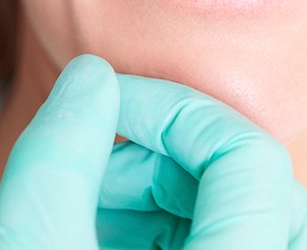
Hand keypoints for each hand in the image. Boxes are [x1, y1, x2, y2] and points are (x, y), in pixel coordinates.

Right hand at [0, 55, 306, 248]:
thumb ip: (58, 157)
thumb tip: (91, 76)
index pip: (248, 155)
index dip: (173, 109)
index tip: (106, 104)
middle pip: (244, 171)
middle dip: (160, 144)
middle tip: (93, 157)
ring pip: (237, 201)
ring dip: (162, 178)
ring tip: (94, 198)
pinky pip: (223, 231)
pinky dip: (168, 213)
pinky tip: (112, 229)